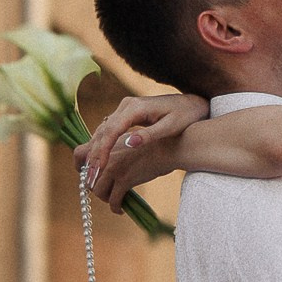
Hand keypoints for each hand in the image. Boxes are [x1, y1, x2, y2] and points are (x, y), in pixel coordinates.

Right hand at [82, 91, 206, 206]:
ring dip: (95, 151)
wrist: (192, 104)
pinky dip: (102, 145)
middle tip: (89, 178)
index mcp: (136, 108)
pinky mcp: (127, 114)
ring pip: (103, 130)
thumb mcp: (170, 127)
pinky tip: (98, 161)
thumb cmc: (185, 116)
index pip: (112, 130)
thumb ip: (149, 135)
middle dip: (95, 155)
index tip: (99, 168)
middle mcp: (126, 106)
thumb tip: (129, 143)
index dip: (103, 150)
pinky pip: (109, 130)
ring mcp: (125, 109)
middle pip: (103, 131)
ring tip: (90, 173)